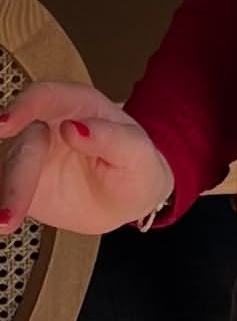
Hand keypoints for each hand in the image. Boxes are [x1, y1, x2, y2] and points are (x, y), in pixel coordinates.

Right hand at [0, 82, 173, 236]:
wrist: (128, 201)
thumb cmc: (136, 169)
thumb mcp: (139, 155)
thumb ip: (113, 138)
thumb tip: (75, 127)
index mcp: (80, 107)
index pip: (46, 97)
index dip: (24, 106)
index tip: (5, 125)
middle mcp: (49, 127)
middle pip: (23, 143)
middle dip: (15, 176)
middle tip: (8, 211)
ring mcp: (31, 156)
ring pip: (8, 169)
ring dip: (4, 196)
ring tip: (5, 223)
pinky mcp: (18, 184)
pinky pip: (3, 190)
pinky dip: (0, 203)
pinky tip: (2, 220)